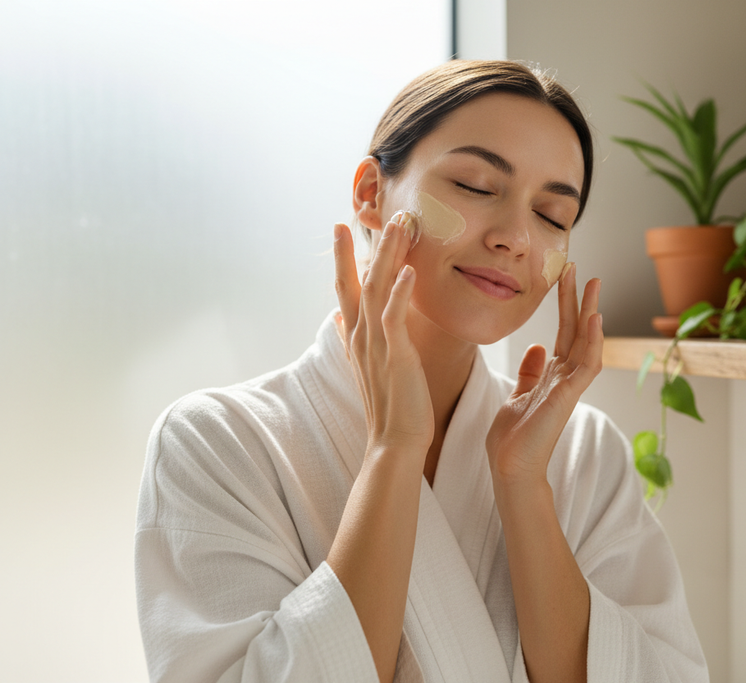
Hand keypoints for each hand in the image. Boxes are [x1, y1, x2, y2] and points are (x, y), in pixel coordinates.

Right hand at [334, 215, 433, 458]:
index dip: (344, 258)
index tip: (342, 228)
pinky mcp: (395, 354)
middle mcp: (361, 336)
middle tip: (373, 211)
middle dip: (365, 245)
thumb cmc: (387, 405)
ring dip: (389, 255)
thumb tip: (337, 319)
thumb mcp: (365, 365)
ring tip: (401, 225)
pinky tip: (409, 270)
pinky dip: (401, 292)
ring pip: (378, 289)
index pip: (346, 289)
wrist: (393, 441)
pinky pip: (395, 316)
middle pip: (358, 281)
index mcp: (356, 337)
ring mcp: (376, 344)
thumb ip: (350, 339)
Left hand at [486, 264, 602, 487]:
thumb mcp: (518, 395)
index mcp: (554, 376)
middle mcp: (565, 378)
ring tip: (593, 283)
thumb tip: (538, 347)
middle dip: (577, 298)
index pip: (563, 332)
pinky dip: (594, 341)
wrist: (511, 468)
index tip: (563, 277)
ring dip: (590, 311)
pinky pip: (587, 364)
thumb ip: (531, 372)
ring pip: (586, 341)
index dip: (565, 304)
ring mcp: (570, 387)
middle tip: (579, 268)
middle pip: (576, 330)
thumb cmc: (513, 439)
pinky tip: (595, 318)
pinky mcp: (569, 397)